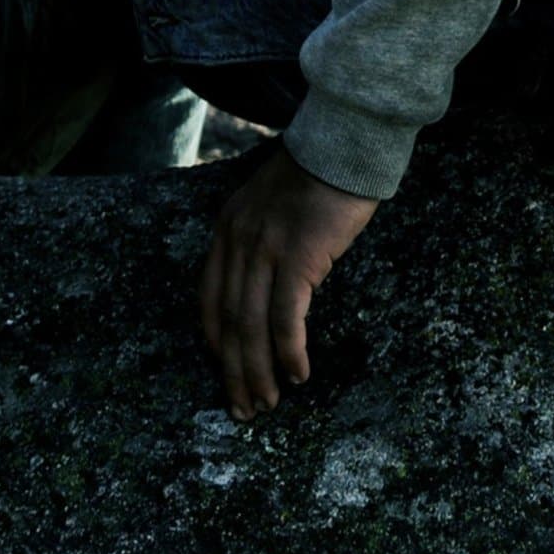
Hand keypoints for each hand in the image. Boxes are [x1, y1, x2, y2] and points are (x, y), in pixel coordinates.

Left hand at [198, 145, 378, 415]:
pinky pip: (287, 316)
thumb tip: (269, 286)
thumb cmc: (319, 174)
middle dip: (233, 371)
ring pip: (252, 326)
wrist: (344, 144)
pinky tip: (298, 375)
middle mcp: (238, 242)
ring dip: (259, 372)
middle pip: (228, 321)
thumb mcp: (271, 204)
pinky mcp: (298, 257)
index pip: (210, 299)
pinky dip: (289, 351)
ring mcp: (265, 249)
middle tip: (243, 409)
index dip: (216, 343)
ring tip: (268, 403)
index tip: (226, 374)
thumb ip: (261, 240)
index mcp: (228, 230)